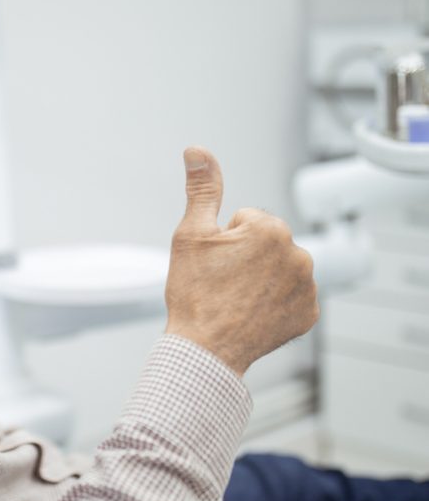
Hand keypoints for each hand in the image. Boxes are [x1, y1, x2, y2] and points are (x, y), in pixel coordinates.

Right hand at [164, 147, 318, 374]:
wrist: (204, 349)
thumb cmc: (194, 294)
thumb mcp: (190, 235)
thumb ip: (202, 188)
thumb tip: (197, 150)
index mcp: (270, 229)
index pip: (245, 220)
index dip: (224, 241)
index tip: (215, 264)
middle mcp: (298, 253)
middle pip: (266, 243)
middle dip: (246, 256)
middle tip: (223, 282)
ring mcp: (306, 286)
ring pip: (279, 268)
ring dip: (261, 277)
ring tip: (236, 298)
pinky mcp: (308, 313)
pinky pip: (291, 296)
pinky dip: (274, 302)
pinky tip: (252, 313)